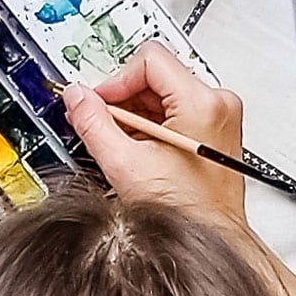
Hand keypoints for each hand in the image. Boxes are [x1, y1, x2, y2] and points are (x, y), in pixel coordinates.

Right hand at [60, 41, 249, 235]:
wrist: (210, 236)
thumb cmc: (184, 212)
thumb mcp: (125, 165)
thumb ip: (93, 124)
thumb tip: (76, 98)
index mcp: (202, 103)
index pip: (149, 60)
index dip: (115, 81)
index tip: (98, 102)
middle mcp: (218, 103)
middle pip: (156, 75)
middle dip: (124, 101)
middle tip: (105, 126)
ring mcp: (219, 116)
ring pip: (163, 93)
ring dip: (136, 115)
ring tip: (124, 146)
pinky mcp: (215, 129)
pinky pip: (175, 110)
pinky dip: (151, 126)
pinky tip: (140, 151)